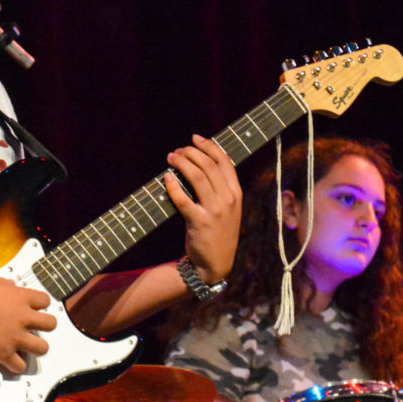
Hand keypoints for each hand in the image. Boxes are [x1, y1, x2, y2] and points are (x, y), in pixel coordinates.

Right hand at [0, 276, 56, 373]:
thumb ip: (3, 284)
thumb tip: (10, 286)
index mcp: (20, 298)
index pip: (45, 301)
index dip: (41, 305)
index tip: (36, 309)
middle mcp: (23, 317)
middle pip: (51, 324)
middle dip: (46, 326)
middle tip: (38, 328)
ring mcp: (16, 337)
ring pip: (42, 348)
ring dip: (37, 348)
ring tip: (29, 347)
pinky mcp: (5, 354)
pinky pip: (20, 366)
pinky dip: (17, 366)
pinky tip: (12, 361)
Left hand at [164, 135, 241, 283]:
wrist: (215, 263)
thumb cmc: (218, 232)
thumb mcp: (228, 209)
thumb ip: (220, 188)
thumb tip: (200, 163)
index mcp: (236, 193)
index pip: (224, 161)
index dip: (209, 145)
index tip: (195, 138)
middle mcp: (228, 199)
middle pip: (208, 165)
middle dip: (190, 152)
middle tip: (177, 151)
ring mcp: (215, 211)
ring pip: (196, 176)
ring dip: (181, 163)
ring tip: (170, 158)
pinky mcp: (199, 222)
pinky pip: (183, 199)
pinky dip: (173, 186)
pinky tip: (166, 179)